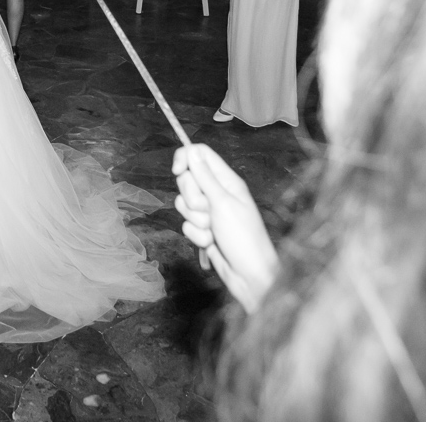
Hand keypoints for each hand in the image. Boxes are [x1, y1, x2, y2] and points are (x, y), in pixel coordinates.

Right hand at [173, 144, 278, 312]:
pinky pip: (186, 224)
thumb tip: (191, 150)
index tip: (177, 171)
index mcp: (226, 180)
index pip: (200, 154)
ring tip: (212, 230)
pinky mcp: (202, 230)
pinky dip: (196, 235)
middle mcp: (217, 192)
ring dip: (195, 220)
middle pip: (187, 179)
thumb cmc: (243, 236)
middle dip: (191, 196)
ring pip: (183, 204)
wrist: (248, 275)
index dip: (185, 158)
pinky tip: (211, 244)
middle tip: (207, 210)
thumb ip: (205, 177)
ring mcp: (209, 212)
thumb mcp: (223, 203)